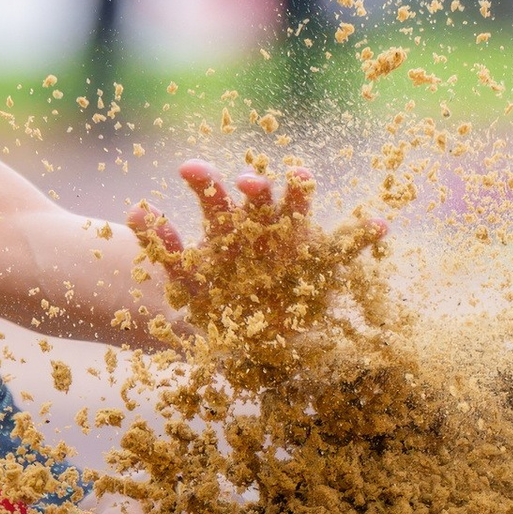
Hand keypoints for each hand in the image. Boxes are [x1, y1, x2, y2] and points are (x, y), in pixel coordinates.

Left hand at [126, 159, 384, 326]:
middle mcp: (261, 228)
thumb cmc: (213, 301)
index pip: (215, 196)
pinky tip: (378, 225)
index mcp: (226, 226)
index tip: (192, 171)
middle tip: (246, 183)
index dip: (205, 182)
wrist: (243, 342)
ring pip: (297, 211)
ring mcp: (293, 244)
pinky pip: (345, 247)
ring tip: (301, 178)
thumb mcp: (184, 278)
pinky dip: (363, 235)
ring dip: (299, 193)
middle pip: (257, 198)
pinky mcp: (322, 266)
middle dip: (253, 188)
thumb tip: (134, 210)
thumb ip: (164, 246)